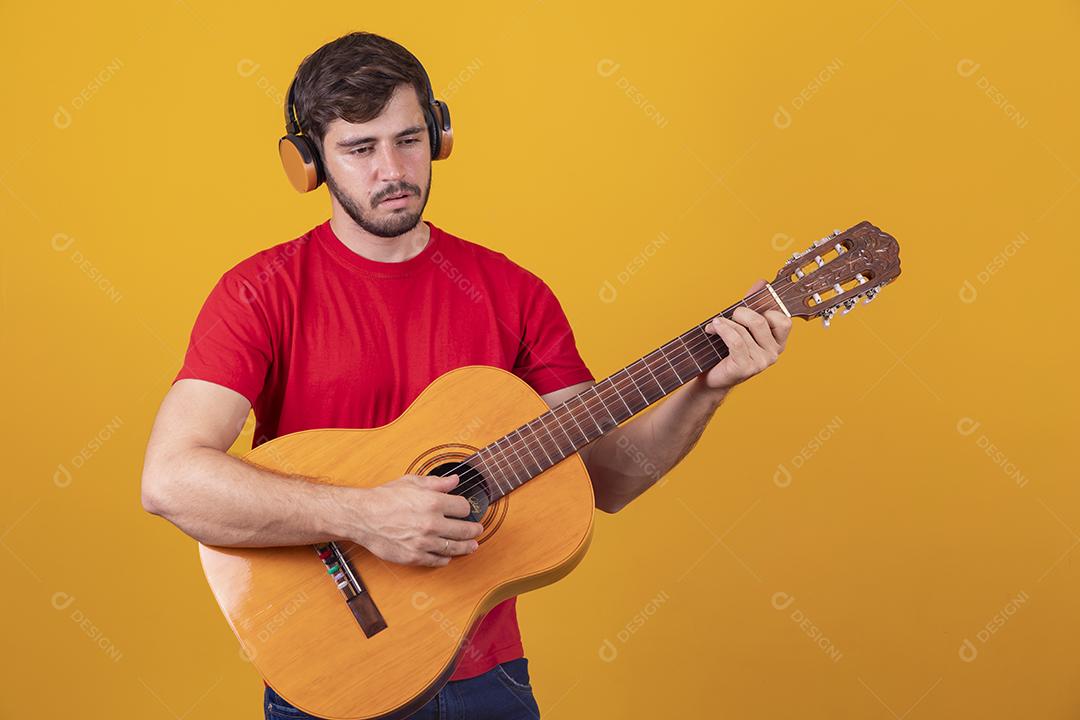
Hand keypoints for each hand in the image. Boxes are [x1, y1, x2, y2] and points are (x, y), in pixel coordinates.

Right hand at [349, 474, 483, 566]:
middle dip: (474, 529)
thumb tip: (455, 480)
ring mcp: (424, 542)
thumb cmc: (385, 498)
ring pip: (454, 548)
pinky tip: (448, 555)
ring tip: (472, 546)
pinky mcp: (415, 556)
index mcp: (433, 502)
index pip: (464, 508)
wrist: (363, 516)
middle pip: (465, 530)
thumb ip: (437, 482)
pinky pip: (438, 560)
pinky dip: (445, 558)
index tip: (466, 510)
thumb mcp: (412, 482)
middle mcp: (431, 523)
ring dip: (466, 547)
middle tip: (477, 530)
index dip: (467, 508)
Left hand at [701, 279, 792, 392]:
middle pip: (761, 321)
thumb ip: (753, 304)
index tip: (749, 310)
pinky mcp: (745, 368)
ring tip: (714, 324)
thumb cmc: (727, 350)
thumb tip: (763, 282)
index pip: (783, 320)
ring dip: (725, 323)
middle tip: (730, 316)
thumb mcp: (741, 325)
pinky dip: (722, 330)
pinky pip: (735, 341)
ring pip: (744, 330)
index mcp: (777, 342)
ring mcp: (761, 362)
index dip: (767, 310)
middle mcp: (773, 354)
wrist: (712, 377)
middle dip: (741, 313)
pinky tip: (713, 328)